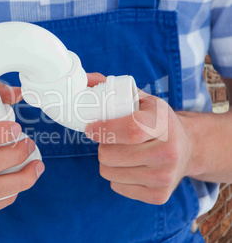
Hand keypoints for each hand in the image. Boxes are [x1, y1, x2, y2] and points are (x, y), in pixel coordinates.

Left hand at [85, 73, 192, 204]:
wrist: (187, 148)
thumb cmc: (158, 122)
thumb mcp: (144, 100)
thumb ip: (114, 88)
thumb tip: (86, 79)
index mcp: (164, 125)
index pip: (130, 130)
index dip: (104, 130)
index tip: (90, 129)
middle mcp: (168, 153)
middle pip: (110, 155)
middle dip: (102, 146)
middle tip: (110, 140)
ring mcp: (164, 177)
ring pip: (109, 172)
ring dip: (107, 162)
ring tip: (120, 152)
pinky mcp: (158, 196)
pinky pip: (116, 187)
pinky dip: (116, 176)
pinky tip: (129, 166)